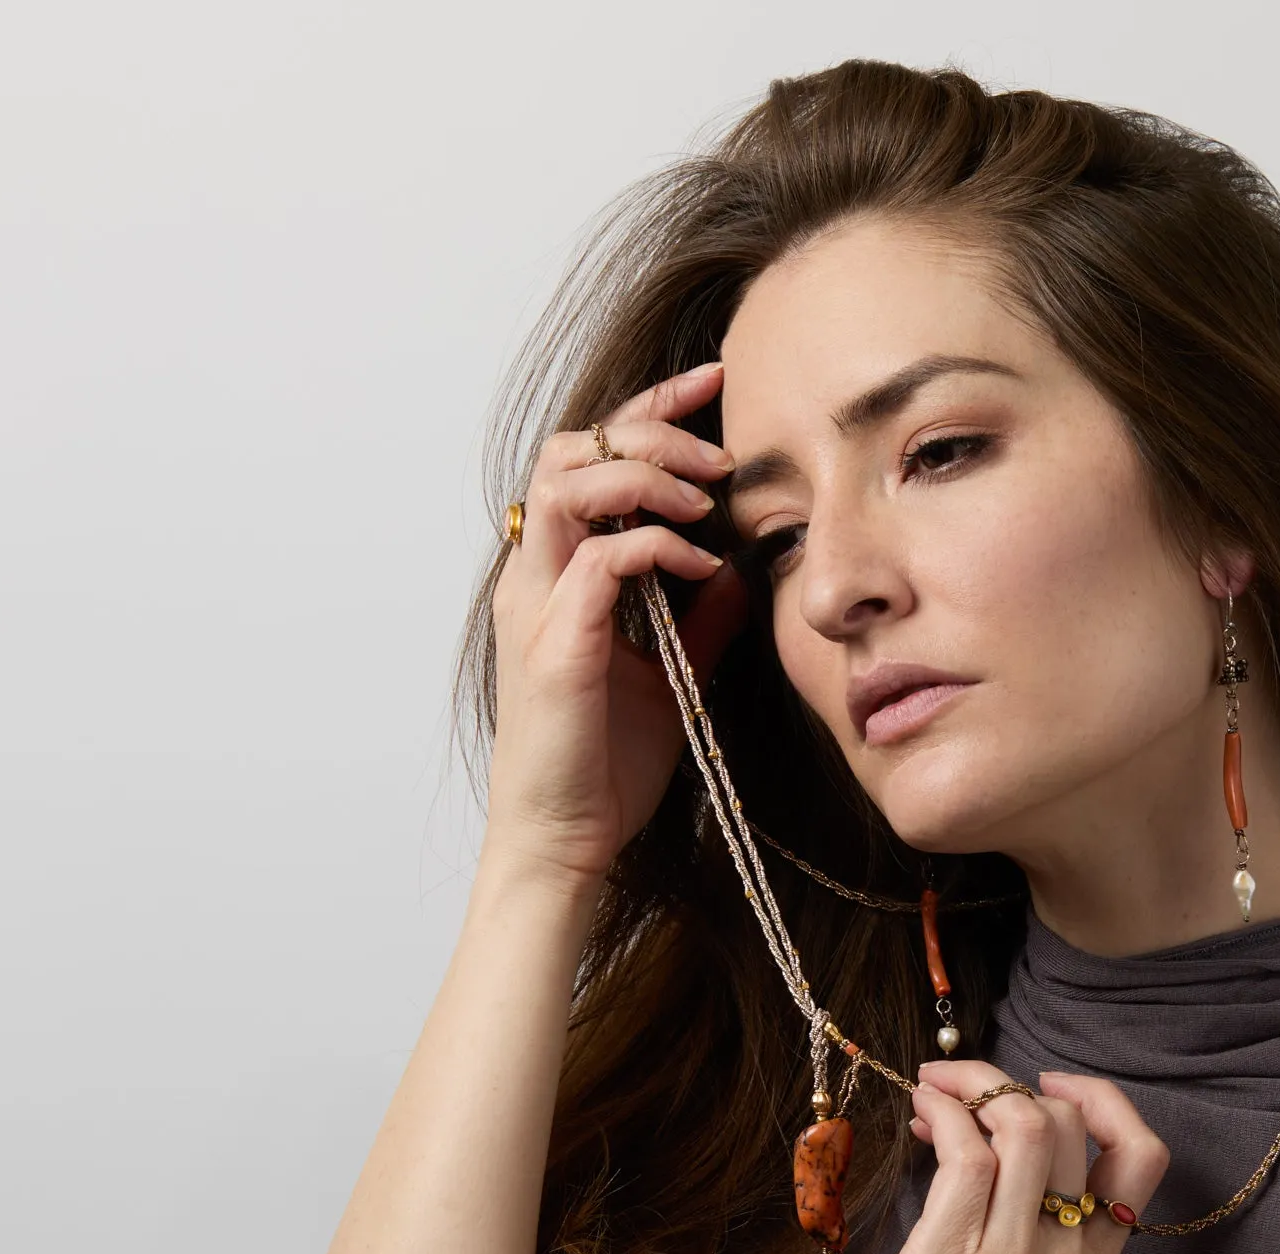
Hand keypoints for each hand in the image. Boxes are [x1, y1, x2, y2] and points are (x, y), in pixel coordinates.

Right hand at [482, 361, 749, 889]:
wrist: (568, 843)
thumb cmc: (607, 766)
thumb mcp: (673, 674)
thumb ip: (701, 616)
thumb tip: (743, 566)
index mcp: (558, 573)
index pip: (591, 456)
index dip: (649, 410)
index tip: (714, 384)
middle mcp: (537, 576)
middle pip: (573, 447)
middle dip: (651, 428)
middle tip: (720, 452)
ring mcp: (538, 606)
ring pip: (572, 483)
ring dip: (649, 477)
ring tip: (707, 500)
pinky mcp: (556, 644)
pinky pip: (603, 559)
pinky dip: (659, 548)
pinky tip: (703, 569)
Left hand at [836, 1063, 1170, 1253]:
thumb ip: (1036, 1247)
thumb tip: (992, 1159)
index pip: (1141, 1158)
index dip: (1104, 1101)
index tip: (1051, 1087)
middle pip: (1071, 1124)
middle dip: (1013, 1082)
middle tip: (965, 1090)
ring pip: (1024, 1125)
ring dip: (975, 1085)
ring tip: (937, 1093)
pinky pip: (965, 1158)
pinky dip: (945, 1118)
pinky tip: (923, 1121)